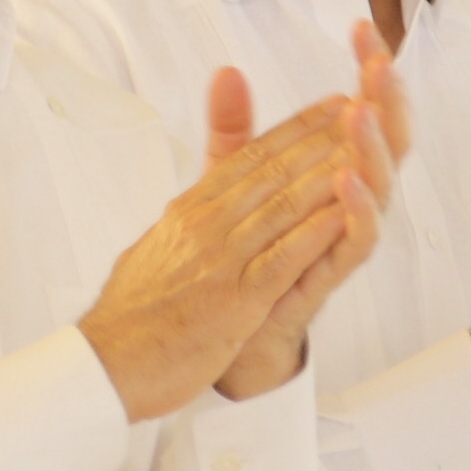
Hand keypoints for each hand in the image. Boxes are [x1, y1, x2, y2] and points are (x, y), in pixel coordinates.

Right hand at [79, 70, 367, 421]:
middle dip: (321, 138)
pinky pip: (282, 258)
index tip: (329, 107)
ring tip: (364, 147)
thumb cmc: (130, 314)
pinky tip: (343, 213)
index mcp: (187, 211)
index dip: (294, 128)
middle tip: (362, 110)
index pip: (248, 157)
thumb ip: (185, 216)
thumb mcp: (158, 246)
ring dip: (327, 174)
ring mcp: (220, 261)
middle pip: (271, 171)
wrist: (106, 363)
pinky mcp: (234, 300)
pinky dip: (314, 233)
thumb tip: (193, 200)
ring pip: (282, 206)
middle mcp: (204, 226)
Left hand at [213, 24, 408, 399]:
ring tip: (363, 109)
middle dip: (387, 98)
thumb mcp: (231, 183)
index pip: (360, 111)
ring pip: (377, 189)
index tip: (362, 29)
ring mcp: (339, 240)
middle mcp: (346, 204)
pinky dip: (355, 212)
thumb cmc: (243, 261)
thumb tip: (228, 70)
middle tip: (380, 59)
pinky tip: (348, 180)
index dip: (366, 72)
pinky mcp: (326, 278)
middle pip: (384, 143)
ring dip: (373, 148)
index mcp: (329, 174)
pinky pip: (353, 244)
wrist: (228, 337)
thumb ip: (236, 131)